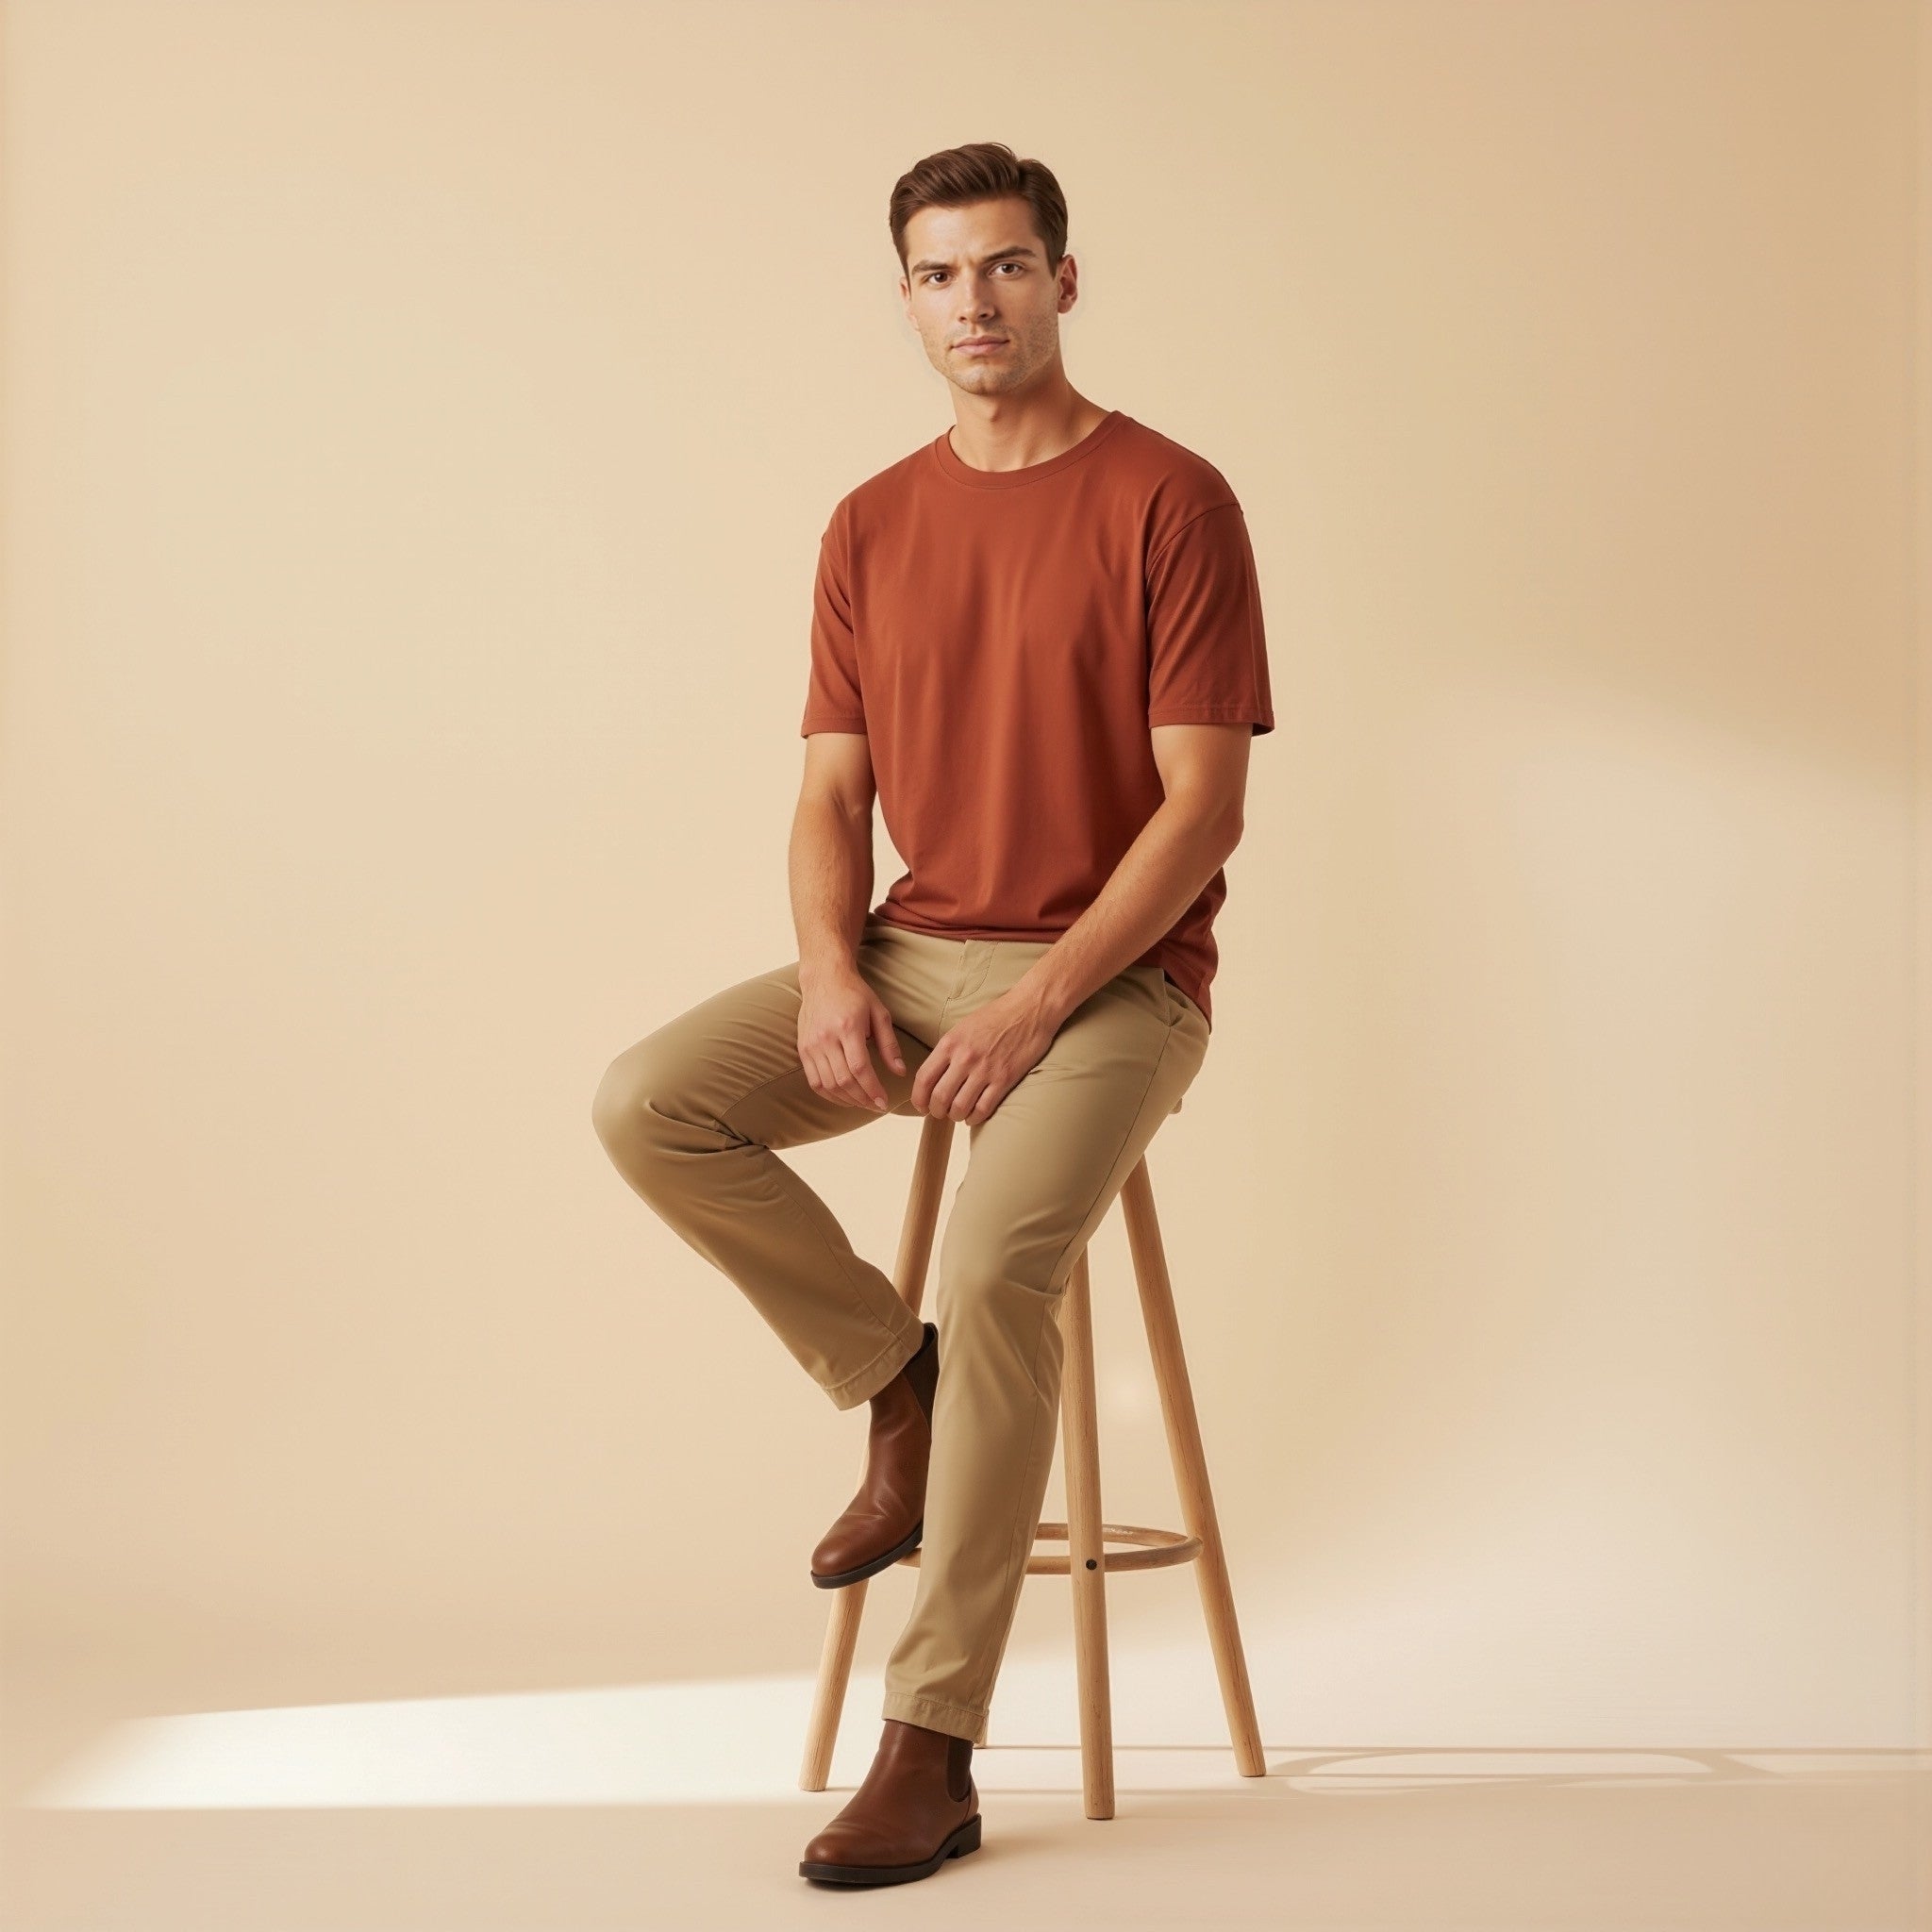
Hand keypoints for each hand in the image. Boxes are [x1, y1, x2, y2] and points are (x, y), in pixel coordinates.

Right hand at [797, 968, 905, 1112]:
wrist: (823, 979)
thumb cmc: (855, 994)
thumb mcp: (879, 1013)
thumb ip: (889, 1044)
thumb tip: (900, 1072)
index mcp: (847, 1028)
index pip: (860, 1068)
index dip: (873, 1090)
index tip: (884, 1102)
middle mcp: (826, 1038)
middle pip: (844, 1080)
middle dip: (863, 1099)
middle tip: (876, 1106)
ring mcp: (811, 1045)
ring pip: (828, 1084)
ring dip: (847, 1100)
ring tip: (863, 1103)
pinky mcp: (803, 1049)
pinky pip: (814, 1081)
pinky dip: (829, 1094)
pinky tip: (843, 1097)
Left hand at [909, 990, 1058, 1123]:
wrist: (1030, 1009)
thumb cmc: (997, 1016)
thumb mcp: (963, 1027)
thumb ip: (948, 1050)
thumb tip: (935, 1075)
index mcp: (950, 1043)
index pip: (924, 1078)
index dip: (918, 1098)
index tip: (921, 1106)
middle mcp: (965, 1058)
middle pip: (939, 1097)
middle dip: (936, 1111)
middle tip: (939, 1113)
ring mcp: (985, 1070)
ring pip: (959, 1107)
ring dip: (955, 1116)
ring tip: (957, 1114)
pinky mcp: (1005, 1079)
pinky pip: (983, 1108)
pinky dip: (975, 1118)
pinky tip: (973, 1116)